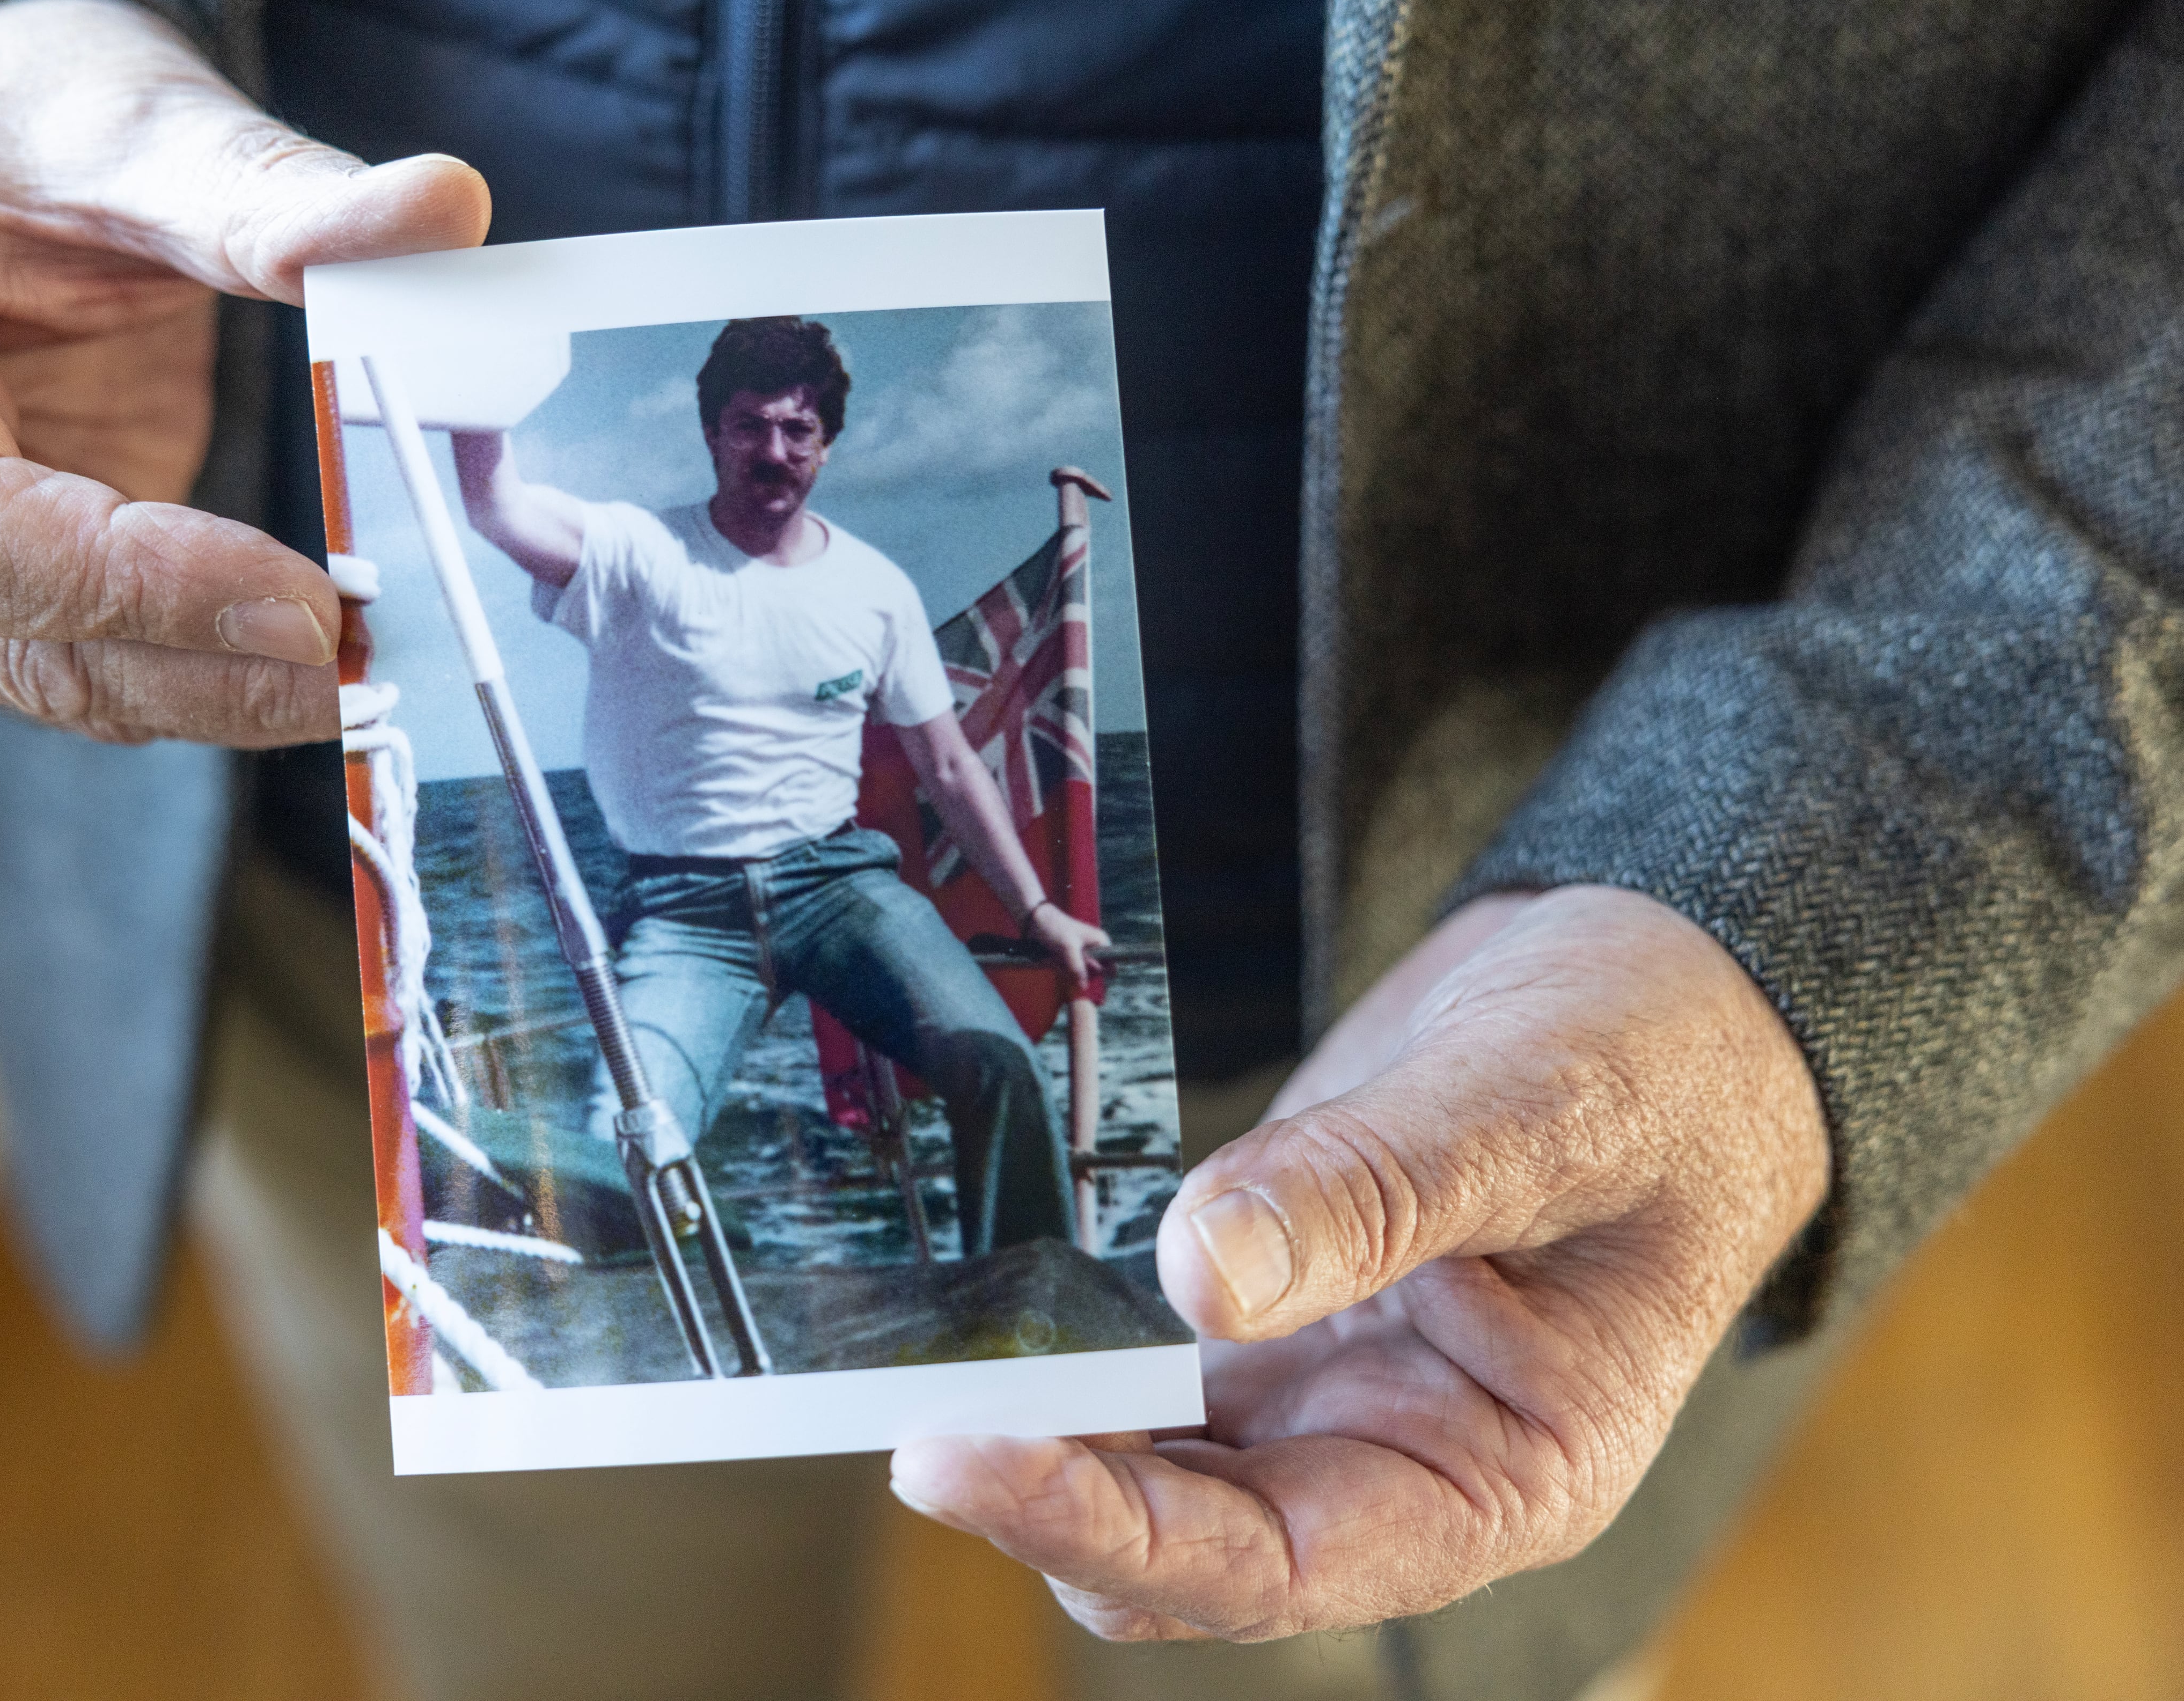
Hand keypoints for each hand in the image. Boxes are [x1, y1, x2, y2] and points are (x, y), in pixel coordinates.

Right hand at [0, 0, 487, 744]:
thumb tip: (448, 209)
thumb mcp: (134, 122)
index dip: (141, 585)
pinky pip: (87, 660)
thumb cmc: (12, 113)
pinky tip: (325, 665)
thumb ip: (271, 193)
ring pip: (52, 678)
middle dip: (203, 667)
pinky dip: (207, 670)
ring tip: (375, 676)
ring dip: (220, 691)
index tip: (308, 603)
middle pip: (7, 636)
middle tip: (378, 671)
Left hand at [890, 885, 1827, 1638]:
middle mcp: (1402, 1462)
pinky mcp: (1275, 1314)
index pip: (1281, 1565)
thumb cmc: (1656, 1066)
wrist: (1653, 995)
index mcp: (1504, 1475)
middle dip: (1045, 1487)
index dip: (1115, 1529)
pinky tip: (984, 1303)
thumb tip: (1203, 1272)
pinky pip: (1150, 1367)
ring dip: (1038, 1425)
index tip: (969, 1461)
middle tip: (904, 1404)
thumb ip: (1380, 1192)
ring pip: (1151, 1466)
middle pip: (1189, 1538)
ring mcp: (1329, 1393)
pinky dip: (1067, 1345)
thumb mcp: (1544, 1107)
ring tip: (911, 1360)